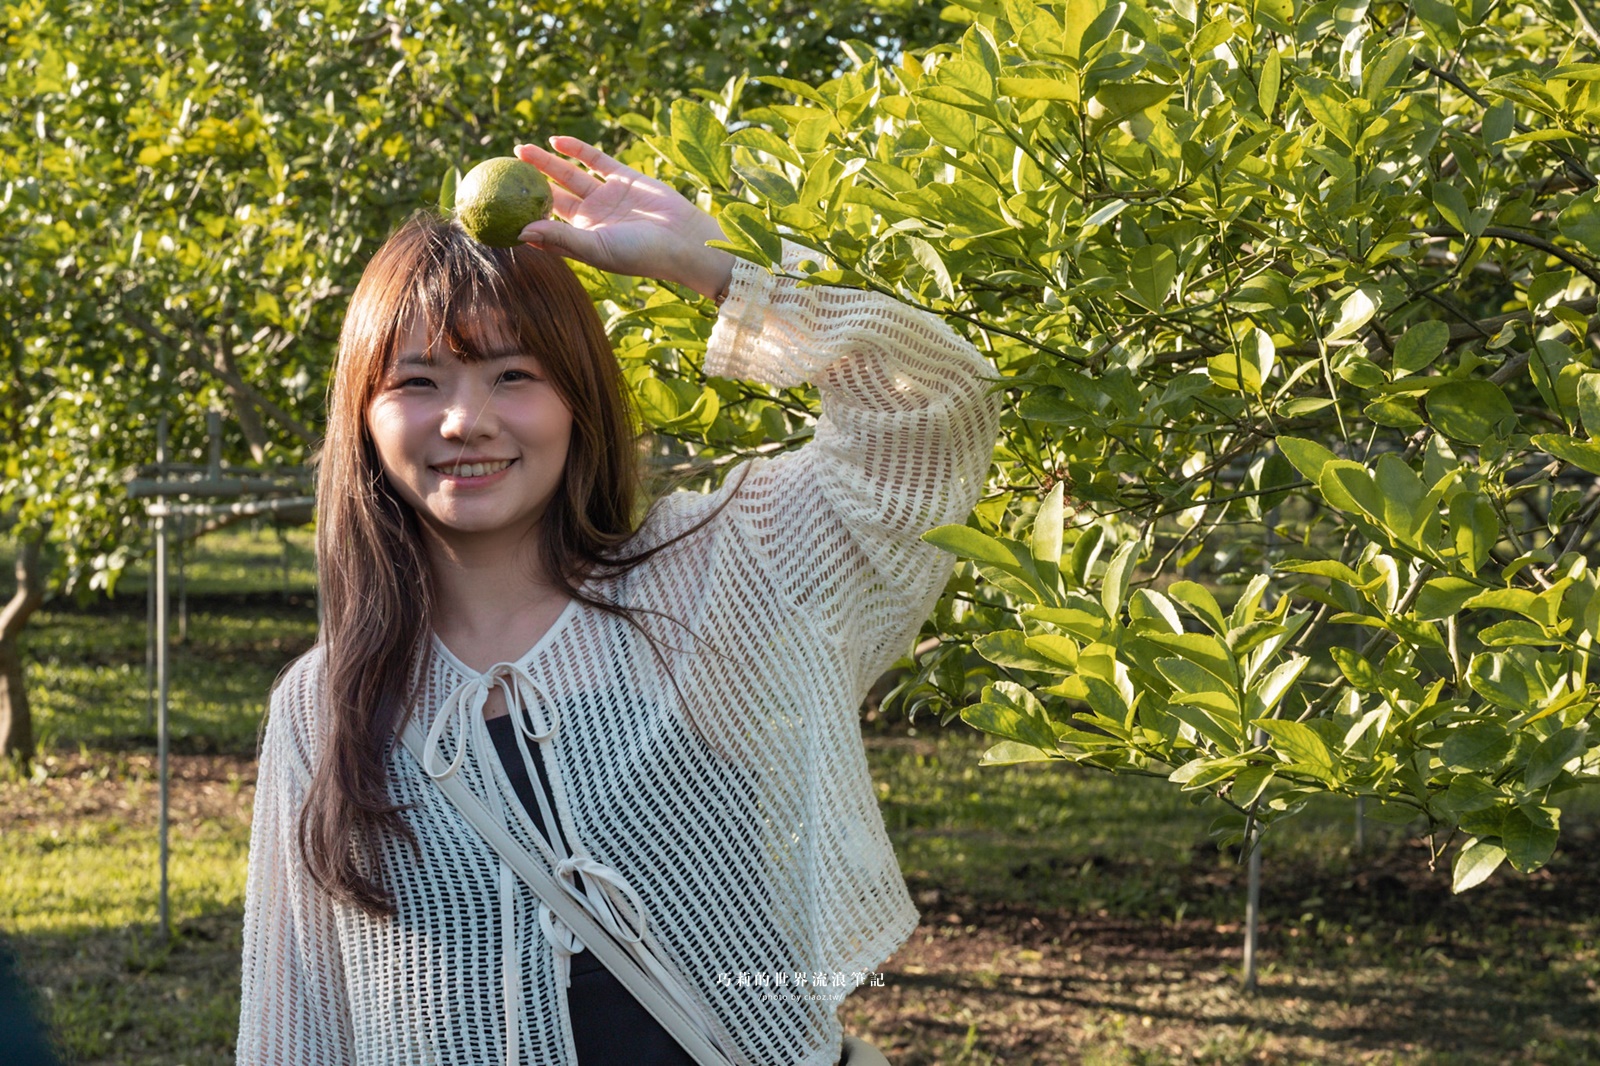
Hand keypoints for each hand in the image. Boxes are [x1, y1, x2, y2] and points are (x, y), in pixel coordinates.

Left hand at [514, 136, 733, 301]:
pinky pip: (596, 160)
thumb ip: (561, 238)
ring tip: (521, 150)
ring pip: (570, 176)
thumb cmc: (643, 254)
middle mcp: (593, 218)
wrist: (686, 241)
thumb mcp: (598, 249)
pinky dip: (576, 150)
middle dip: (528, 185)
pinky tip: (555, 141)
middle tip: (502, 170)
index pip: (546, 225)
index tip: (496, 205)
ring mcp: (608, 196)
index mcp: (583, 239)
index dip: (522, 215)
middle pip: (553, 197)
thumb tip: (520, 231)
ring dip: (546, 163)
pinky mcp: (625, 178)